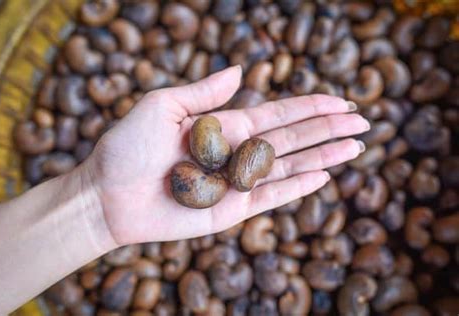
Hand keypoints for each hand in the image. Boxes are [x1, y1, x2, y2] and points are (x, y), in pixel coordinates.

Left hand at [83, 66, 369, 245]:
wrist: (106, 195)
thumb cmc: (127, 146)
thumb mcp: (162, 105)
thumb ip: (205, 91)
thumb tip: (241, 70)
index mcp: (223, 126)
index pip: (277, 114)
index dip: (310, 107)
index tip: (340, 101)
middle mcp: (235, 153)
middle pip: (292, 138)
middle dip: (328, 129)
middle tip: (364, 121)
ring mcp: (235, 183)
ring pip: (289, 167)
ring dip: (324, 156)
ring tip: (356, 146)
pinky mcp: (229, 211)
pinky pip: (270, 198)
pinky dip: (297, 187)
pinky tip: (323, 175)